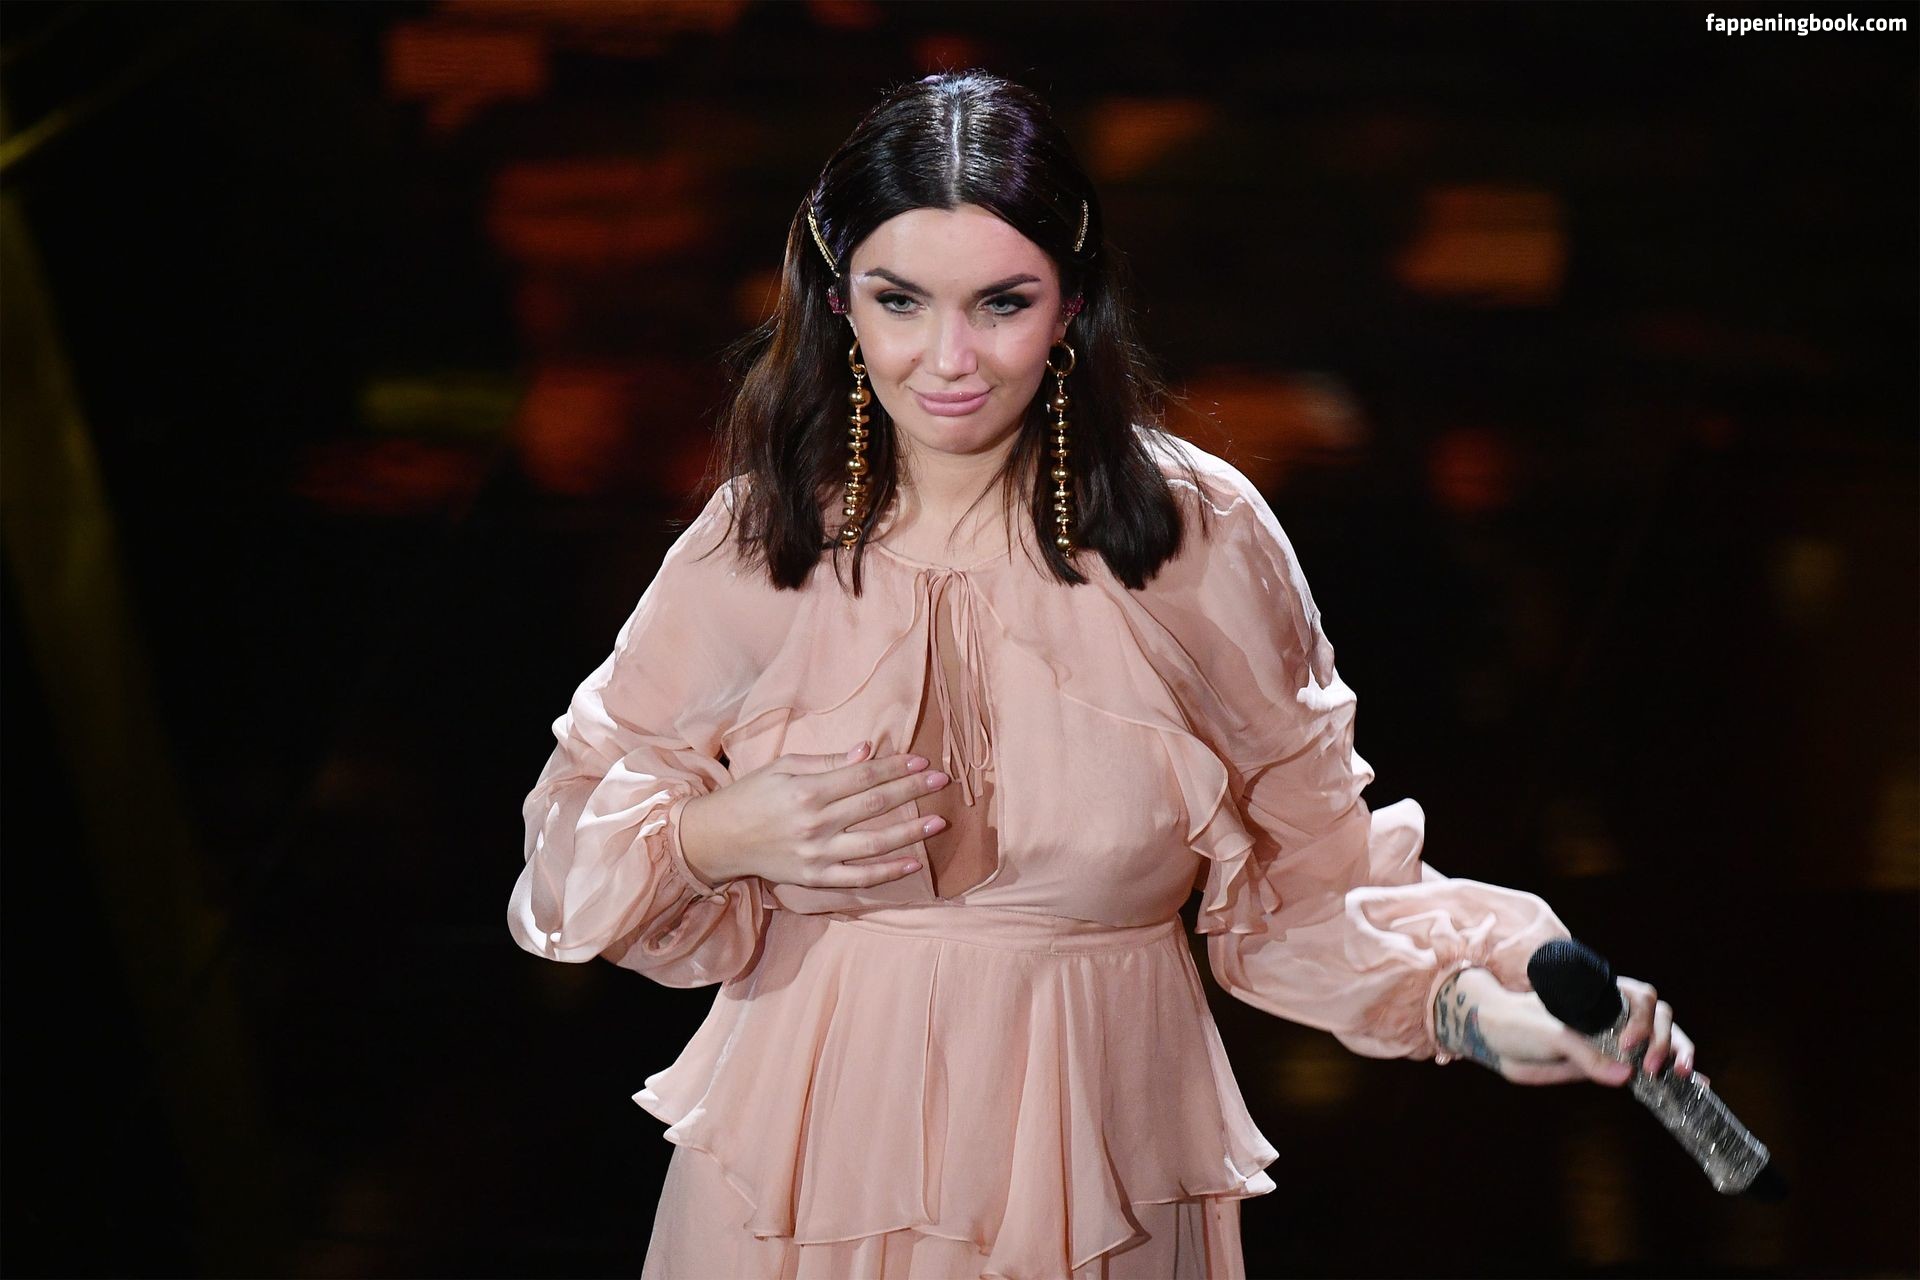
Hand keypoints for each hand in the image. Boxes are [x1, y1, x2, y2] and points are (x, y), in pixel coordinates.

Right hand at [677, 741, 949, 889]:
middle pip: (874, 805)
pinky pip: (858, 877)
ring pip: (873, 844)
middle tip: (942, 781)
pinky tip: (911, 863)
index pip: (863, 776)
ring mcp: (816, 854)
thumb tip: (867, 752)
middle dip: (912, 791)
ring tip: (938, 822)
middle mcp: (815, 823)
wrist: (717, 839)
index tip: (922, 761)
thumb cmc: (750, 796)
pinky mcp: (814, 878)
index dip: (895, 767)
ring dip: (910, 833)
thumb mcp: (782, 768)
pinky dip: (886, 872)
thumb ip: (826, 762)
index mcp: (807, 791)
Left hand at [1435, 967, 1706, 1088]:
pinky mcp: (1610, 1065)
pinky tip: (1696, 1087)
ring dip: (1677, 1055)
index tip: (1629, 1043)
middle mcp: (1612, 1016)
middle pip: (1660, 1018)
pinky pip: (1646, 1069)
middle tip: (1653, 1068)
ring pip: (1660, 1041)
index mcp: (1601, 998)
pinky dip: (1673, 1074)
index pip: (1642, 998)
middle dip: (1665, 1040)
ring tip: (1684, 1076)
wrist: (1494, 1039)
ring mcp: (1614, 1039)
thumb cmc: (1519, 1023)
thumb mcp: (1551, 1034)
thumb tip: (1625, 1075)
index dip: (1645, 1020)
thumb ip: (1585, 1054)